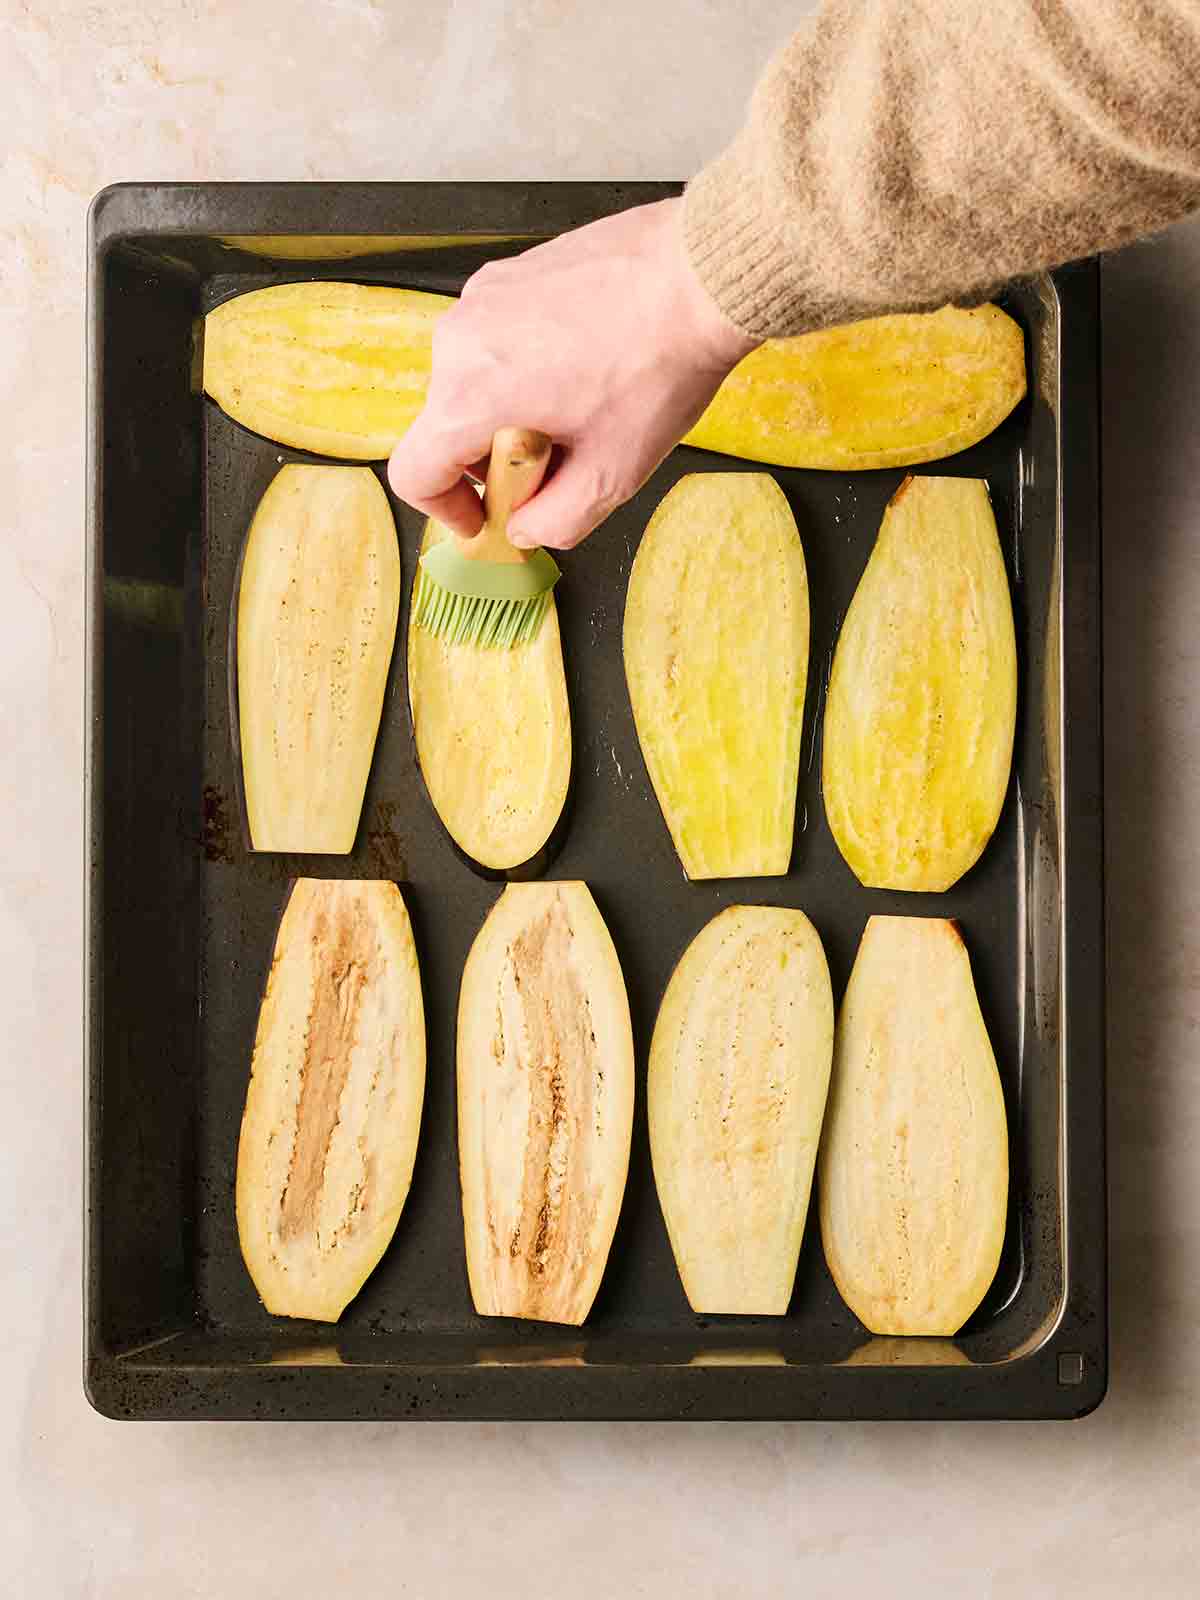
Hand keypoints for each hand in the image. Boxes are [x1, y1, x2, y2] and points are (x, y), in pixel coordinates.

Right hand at [387, 198, 757, 549]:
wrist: (699, 277)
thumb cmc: (659, 366)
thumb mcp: (610, 475)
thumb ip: (553, 523)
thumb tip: (525, 527)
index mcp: (471, 393)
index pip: (413, 472)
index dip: (446, 511)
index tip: (483, 517)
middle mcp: (461, 339)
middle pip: (448, 427)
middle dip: (493, 460)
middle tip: (558, 463)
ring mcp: (482, 297)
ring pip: (474, 383)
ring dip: (512, 412)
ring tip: (579, 410)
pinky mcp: (508, 273)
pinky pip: (498, 341)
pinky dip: (526, 369)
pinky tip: (584, 369)